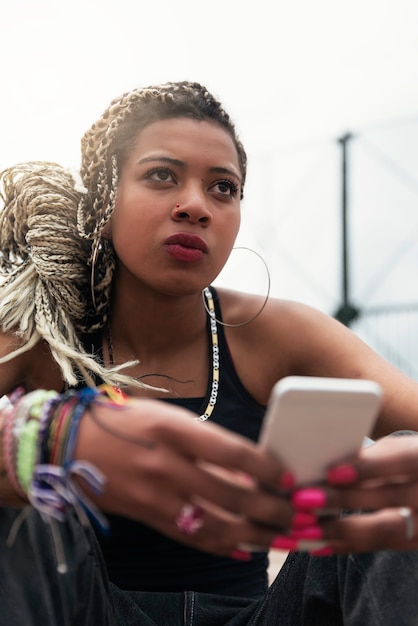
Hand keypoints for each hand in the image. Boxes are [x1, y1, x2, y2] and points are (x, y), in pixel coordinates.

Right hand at [74, 398, 293, 556]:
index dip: (265, 468)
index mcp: (174, 430)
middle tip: (296, 513)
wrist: (70, 445)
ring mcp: (157, 496)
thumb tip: (244, 466)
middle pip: (230, 494)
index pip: (232, 452)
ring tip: (281, 538)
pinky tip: (245, 549)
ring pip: (215, 524)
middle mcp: (167, 464)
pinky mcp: (148, 517)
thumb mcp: (166, 416)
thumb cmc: (123, 422)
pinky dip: (222, 546)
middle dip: (269, 508)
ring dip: (253, 534)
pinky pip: (191, 537)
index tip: (287, 477)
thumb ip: (204, 440)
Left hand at [292, 433, 417, 552]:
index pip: (400, 461)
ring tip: (302, 529)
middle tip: (301, 500)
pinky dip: (346, 545)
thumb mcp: (396, 449)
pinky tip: (317, 544)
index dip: (367, 468)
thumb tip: (323, 464)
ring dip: (338, 530)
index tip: (332, 473)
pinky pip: (379, 547)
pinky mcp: (415, 542)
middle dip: (341, 500)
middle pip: (388, 497)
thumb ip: (369, 456)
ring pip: (383, 531)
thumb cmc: (407, 459)